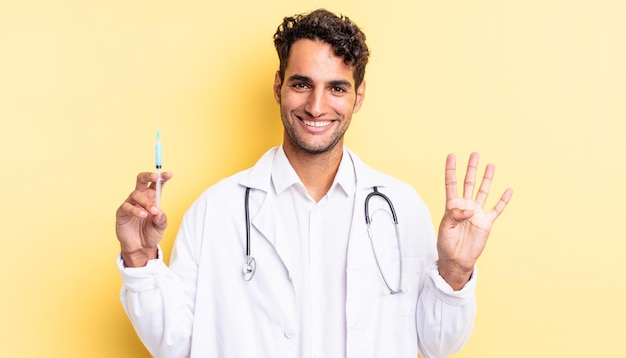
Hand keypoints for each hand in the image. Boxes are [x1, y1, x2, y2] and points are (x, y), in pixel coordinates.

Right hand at [115, 172, 172, 266]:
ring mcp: (131, 204)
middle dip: (148, 176)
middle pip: (142, 181)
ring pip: (136, 194)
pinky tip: (143, 215)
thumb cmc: (151, 234)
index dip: (162, 178)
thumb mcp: (161, 227)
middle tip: (156, 177)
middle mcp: (141, 198)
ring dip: (146, 202)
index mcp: (152, 198)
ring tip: (153, 211)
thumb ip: (161, 219)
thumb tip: (158, 212)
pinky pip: (127, 206)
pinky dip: (136, 210)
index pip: (157, 184)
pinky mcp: (122, 213)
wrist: (140, 247)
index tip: (169, 174)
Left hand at [437, 153, 511, 289]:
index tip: (452, 155)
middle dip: (471, 169)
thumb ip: (454, 216)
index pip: (451, 184)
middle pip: (469, 183)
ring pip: (483, 192)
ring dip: (487, 179)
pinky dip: (503, 200)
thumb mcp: (445, 228)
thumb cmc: (446, 244)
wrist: (457, 259)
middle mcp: (465, 206)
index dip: (451, 170)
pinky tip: (508, 190)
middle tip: (474, 154)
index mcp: (452, 206)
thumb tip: (470, 209)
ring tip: (490, 166)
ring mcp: (477, 213)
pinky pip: (496, 209)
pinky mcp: (486, 222)